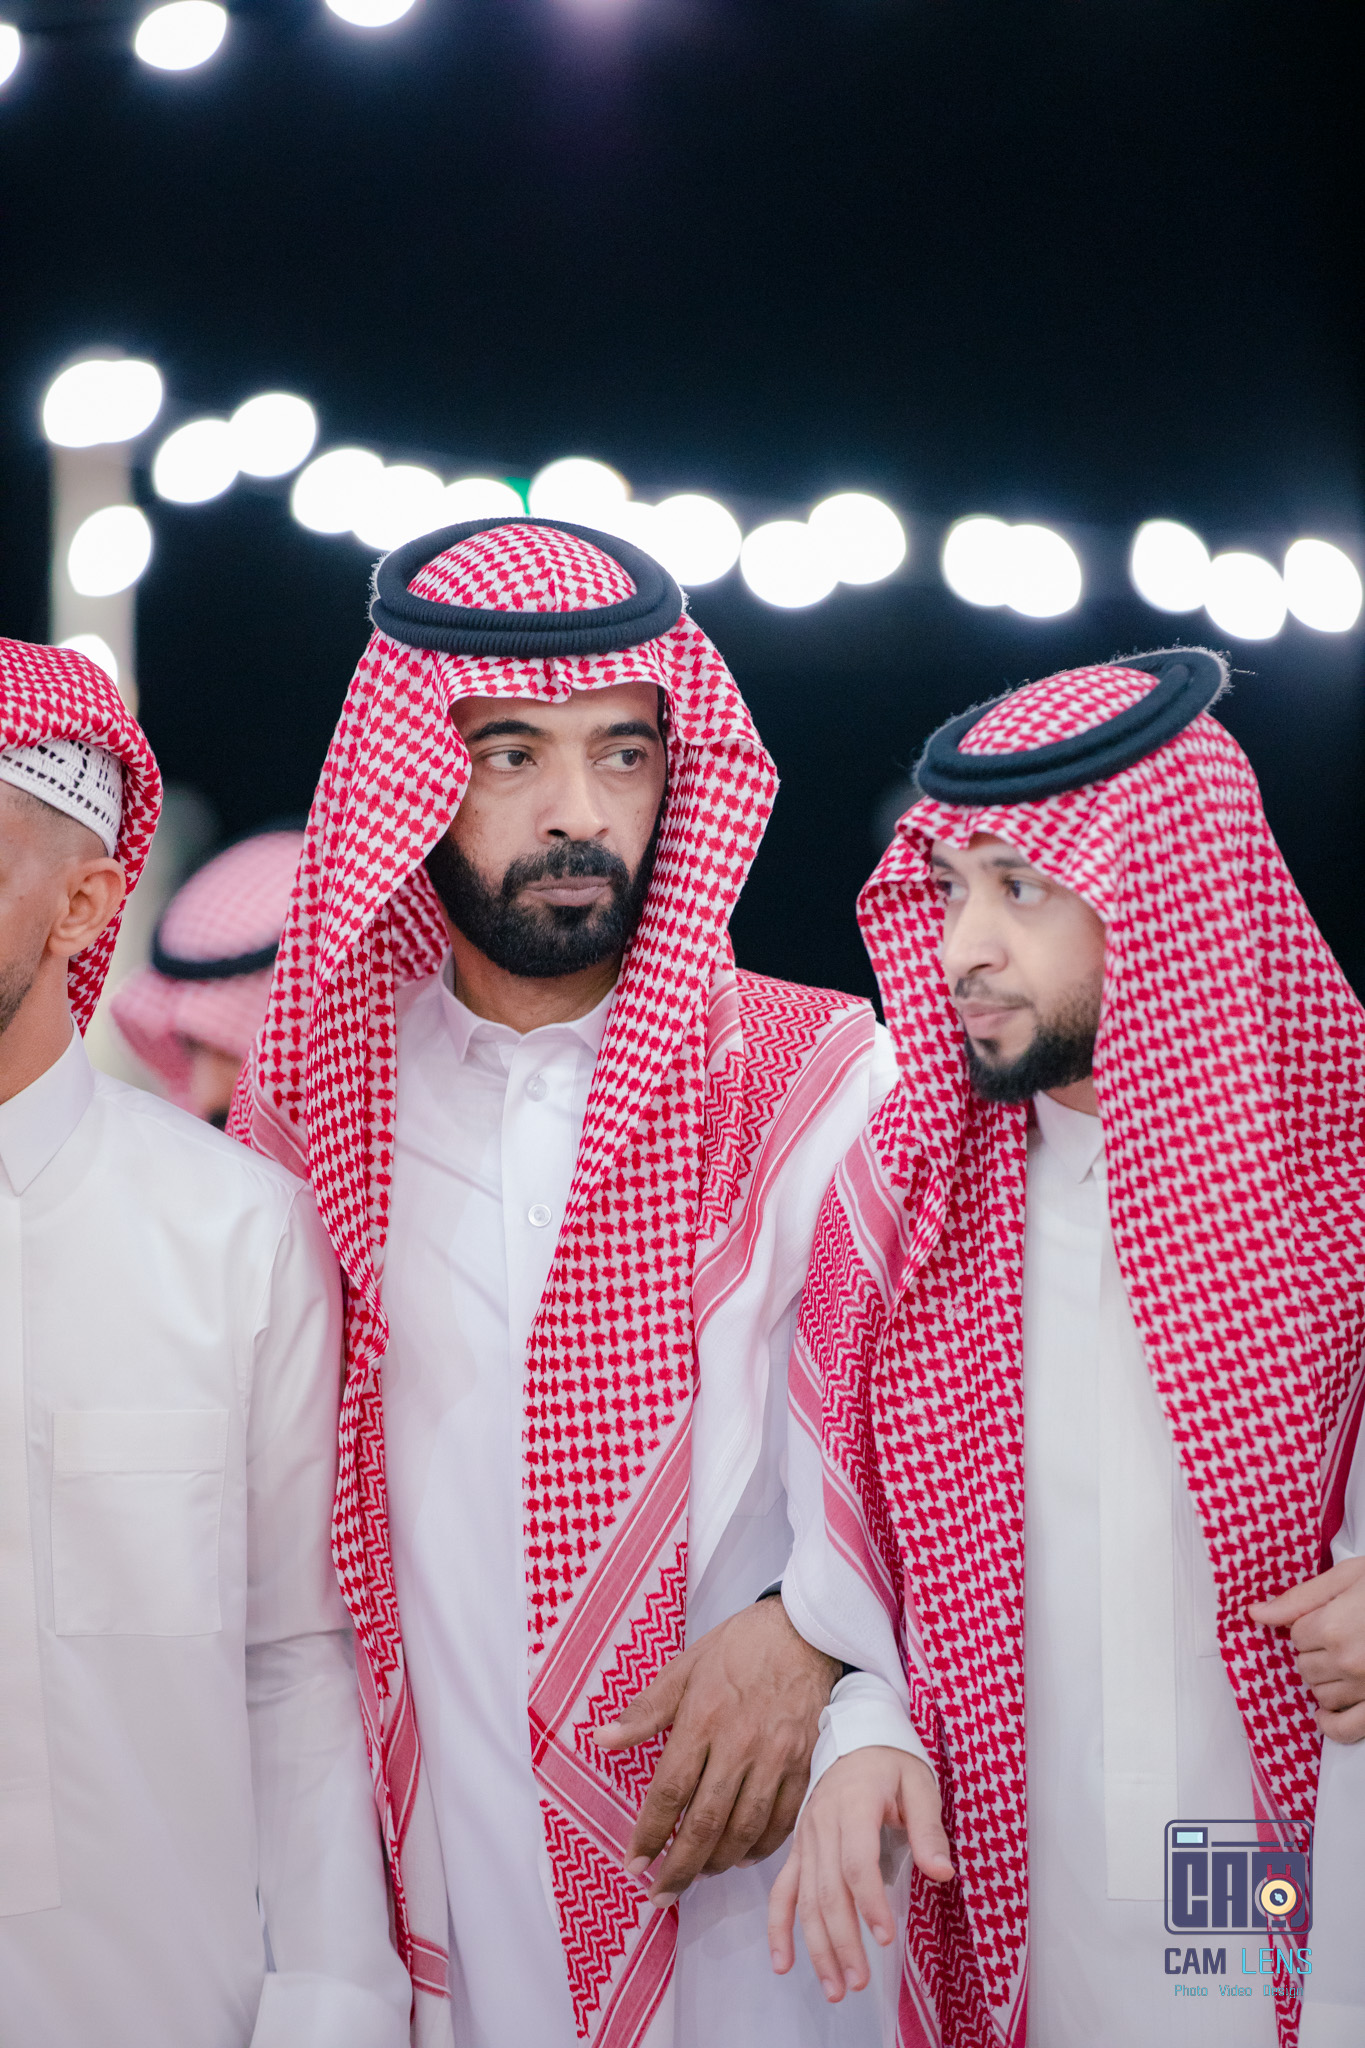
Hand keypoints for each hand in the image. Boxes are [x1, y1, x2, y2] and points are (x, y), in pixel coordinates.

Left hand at [592, 1596, 840, 1900]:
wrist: (805, 1631)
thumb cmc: (738, 1647)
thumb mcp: (684, 1666)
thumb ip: (644, 1711)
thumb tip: (600, 1740)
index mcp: (703, 1718)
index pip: (670, 1791)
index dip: (649, 1834)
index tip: (633, 1863)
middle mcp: (739, 1744)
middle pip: (705, 1822)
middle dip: (679, 1867)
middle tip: (659, 1892)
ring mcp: (776, 1758)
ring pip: (744, 1829)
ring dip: (717, 1862)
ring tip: (696, 1875)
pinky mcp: (804, 1764)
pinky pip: (783, 1821)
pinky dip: (760, 1848)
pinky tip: (741, 1857)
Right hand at [766, 1746, 950, 2002]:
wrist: (855, 1734)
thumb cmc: (892, 1763)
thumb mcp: (920, 1784)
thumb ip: (928, 1829)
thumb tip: (941, 1873)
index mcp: (853, 1805)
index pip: (856, 1861)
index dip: (869, 1902)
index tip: (885, 1938)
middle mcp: (822, 1824)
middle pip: (827, 1890)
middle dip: (842, 1940)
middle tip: (859, 1981)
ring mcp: (806, 1839)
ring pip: (805, 1898)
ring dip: (817, 1945)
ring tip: (835, 1987)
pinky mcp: (798, 1849)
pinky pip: (782, 1891)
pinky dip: (778, 1927)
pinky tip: (783, 1962)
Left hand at [1249, 1555, 1364, 1741]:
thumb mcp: (1347, 1577)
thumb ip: (1300, 1598)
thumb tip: (1256, 1613)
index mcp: (1334, 1626)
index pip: (1295, 1635)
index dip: (1308, 1624)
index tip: (1325, 1617)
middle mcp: (1348, 1662)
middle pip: (1304, 1666)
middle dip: (1314, 1652)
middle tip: (1337, 1637)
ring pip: (1320, 1695)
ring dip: (1324, 1682)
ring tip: (1343, 1663)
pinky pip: (1346, 1730)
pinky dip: (1331, 1725)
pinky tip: (1326, 1714)